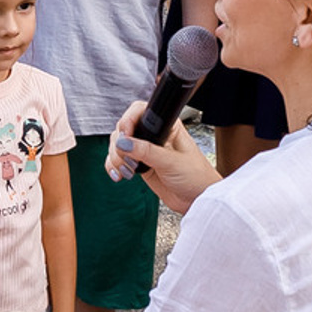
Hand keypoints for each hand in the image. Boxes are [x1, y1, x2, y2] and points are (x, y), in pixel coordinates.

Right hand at [108, 94, 219, 209]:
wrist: (197, 200)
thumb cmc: (196, 176)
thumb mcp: (171, 162)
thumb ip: (147, 151)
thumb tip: (124, 142)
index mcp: (167, 126)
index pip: (139, 112)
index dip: (128, 120)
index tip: (125, 136)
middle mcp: (154, 135)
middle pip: (124, 129)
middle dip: (119, 145)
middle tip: (127, 159)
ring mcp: (145, 150)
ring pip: (118, 145)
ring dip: (116, 158)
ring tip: (127, 171)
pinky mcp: (140, 165)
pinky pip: (119, 160)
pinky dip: (114, 166)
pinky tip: (119, 175)